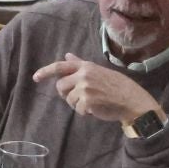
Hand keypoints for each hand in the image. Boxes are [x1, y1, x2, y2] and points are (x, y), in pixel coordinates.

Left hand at [32, 53, 162, 127]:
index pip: (60, 66)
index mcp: (86, 66)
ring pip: (68, 100)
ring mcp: (85, 88)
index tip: (35, 78)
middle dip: (66, 94)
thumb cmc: (118, 86)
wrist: (133, 100)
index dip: (45, 72)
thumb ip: (81, 64)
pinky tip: (97, 109)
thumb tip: (67, 55)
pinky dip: (85, 112)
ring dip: (78, 104)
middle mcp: (84, 75)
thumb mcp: (99, 70)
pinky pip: (78, 110)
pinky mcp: (88, 101)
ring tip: (93, 102)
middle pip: (60, 86)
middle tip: (80, 97)